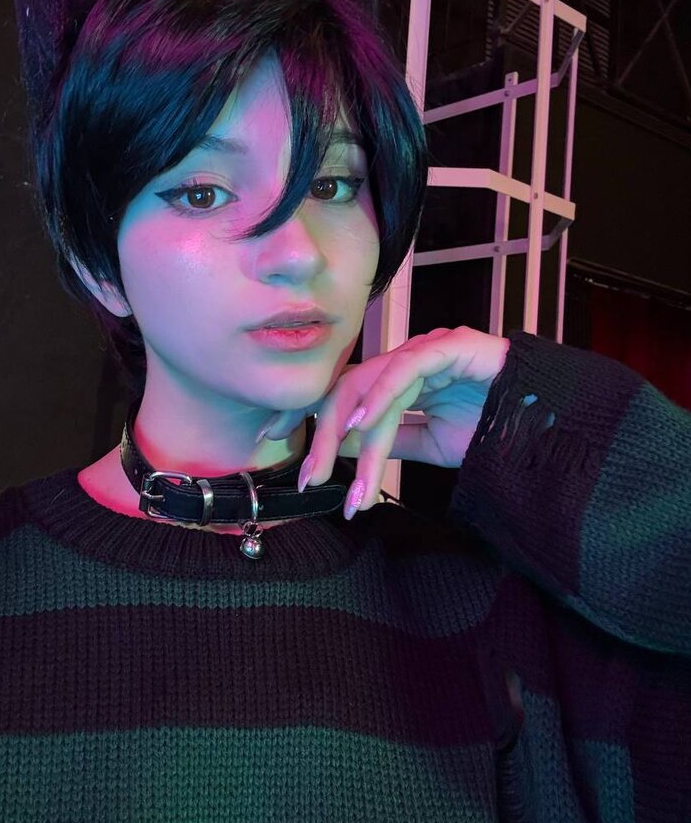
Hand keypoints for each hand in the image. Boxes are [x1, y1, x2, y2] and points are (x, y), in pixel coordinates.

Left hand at [259, 325, 510, 518]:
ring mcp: (430, 349)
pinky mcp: (454, 346)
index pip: (342, 391)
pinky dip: (380, 395)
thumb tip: (339, 446)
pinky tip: (361, 425)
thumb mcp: (429, 444)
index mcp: (399, 380)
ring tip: (330, 468)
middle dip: (319, 433)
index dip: (307, 413)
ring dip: (349, 431)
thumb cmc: (493, 430)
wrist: (549, 426)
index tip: (274, 438)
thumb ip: (389, 440)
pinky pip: (408, 368)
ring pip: (373, 384)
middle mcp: (408, 360)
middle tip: (305, 476)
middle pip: (348, 389)